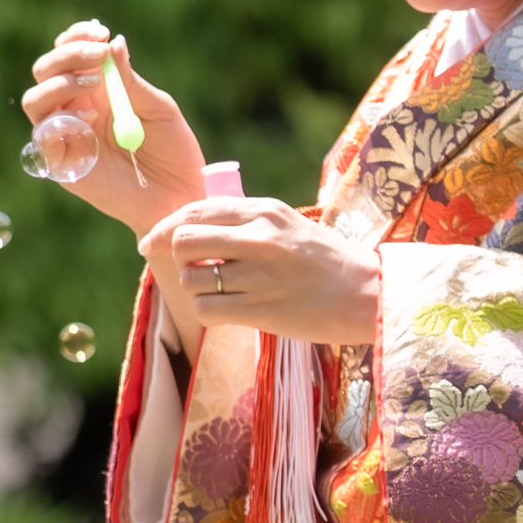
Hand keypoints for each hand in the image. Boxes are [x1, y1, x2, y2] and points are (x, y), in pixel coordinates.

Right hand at [23, 23, 208, 235]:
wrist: (180, 197)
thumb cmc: (173, 152)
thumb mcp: (157, 108)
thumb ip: (130, 79)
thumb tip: (113, 43)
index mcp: (96, 91)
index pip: (69, 55)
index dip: (76, 38)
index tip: (99, 32)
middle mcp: (75, 109)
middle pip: (45, 71)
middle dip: (67, 54)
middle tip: (97, 55)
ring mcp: (66, 137)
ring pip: (34, 100)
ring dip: (59, 82)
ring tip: (93, 80)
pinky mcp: (62, 165)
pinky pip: (42, 137)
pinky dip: (60, 120)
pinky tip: (90, 117)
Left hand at [142, 196, 383, 351]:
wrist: (368, 295)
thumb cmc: (327, 260)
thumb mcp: (288, 224)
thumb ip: (244, 221)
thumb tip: (191, 226)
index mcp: (263, 211)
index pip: (195, 210)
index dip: (165, 227)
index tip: (153, 241)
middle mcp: (258, 238)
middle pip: (182, 241)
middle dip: (177, 258)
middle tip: (192, 269)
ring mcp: (258, 275)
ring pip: (190, 279)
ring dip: (196, 289)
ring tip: (221, 292)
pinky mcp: (260, 310)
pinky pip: (205, 310)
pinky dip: (208, 312)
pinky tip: (227, 311)